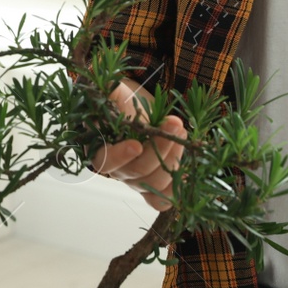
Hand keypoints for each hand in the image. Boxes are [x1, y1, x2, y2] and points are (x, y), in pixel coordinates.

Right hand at [90, 79, 184, 210]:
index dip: (120, 155)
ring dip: (173, 160)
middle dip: (159, 149)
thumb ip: (109, 92)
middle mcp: (118, 170)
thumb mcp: (114, 93)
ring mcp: (138, 181)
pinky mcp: (155, 186)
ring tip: (182, 133)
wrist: (137, 113)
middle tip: (175, 125)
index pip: (105, 161)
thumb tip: (109, 87)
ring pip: (155, 184)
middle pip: (137, 172)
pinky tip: (186, 168)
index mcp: (101, 149)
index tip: (137, 144)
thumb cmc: (122, 103)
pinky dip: (177, 188)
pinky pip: (163, 200)